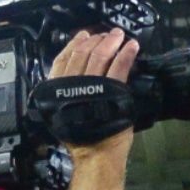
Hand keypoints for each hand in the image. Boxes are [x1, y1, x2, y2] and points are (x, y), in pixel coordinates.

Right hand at [48, 27, 140, 162]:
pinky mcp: (111, 92)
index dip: (74, 44)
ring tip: (119, 35)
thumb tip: (75, 73)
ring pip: (99, 57)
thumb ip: (65, 93)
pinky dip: (126, 54)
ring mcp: (91, 88)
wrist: (96, 156)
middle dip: (96, 40)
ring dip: (111, 42)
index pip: (62, 60)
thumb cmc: (83, 138)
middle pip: (82, 54)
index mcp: (56, 91)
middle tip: (107, 33)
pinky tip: (132, 46)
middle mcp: (71, 86)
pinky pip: (118, 67)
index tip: (84, 35)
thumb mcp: (63, 114)